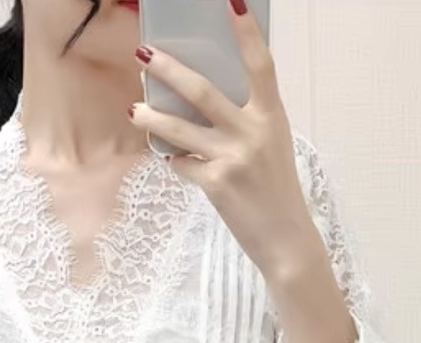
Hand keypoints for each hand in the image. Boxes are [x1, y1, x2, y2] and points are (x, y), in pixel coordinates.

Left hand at [129, 2, 319, 284]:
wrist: (285, 240)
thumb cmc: (277, 192)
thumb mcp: (273, 147)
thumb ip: (247, 121)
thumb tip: (203, 101)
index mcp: (272, 118)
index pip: (261, 66)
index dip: (247, 33)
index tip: (232, 2)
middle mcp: (252, 133)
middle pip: (203, 91)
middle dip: (168, 70)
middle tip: (144, 55)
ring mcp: (232, 158)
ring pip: (180, 129)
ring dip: (152, 116)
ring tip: (134, 109)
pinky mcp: (216, 184)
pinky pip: (182, 163)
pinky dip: (175, 160)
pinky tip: (175, 160)